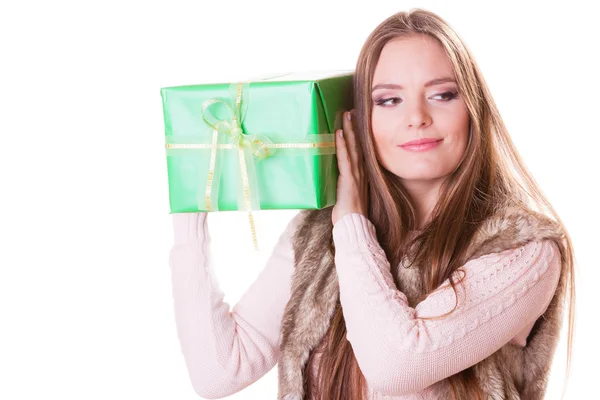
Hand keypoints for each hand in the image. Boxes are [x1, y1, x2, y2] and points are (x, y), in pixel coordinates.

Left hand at [332, 110, 367, 225]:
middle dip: (355, 127)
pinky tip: (340, 132)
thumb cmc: (349, 214)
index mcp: (361, 174)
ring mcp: (355, 174)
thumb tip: (336, 180)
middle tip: (352, 110)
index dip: (358, 136)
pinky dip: (342, 144)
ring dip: (350, 129)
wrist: (354, 224)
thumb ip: (344, 185)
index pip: (360, 151)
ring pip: (353, 147)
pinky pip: (345, 157)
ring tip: (347, 114)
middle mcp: (361, 171)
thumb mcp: (347, 195)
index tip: (356, 121)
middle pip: (358, 144)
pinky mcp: (349, 178)